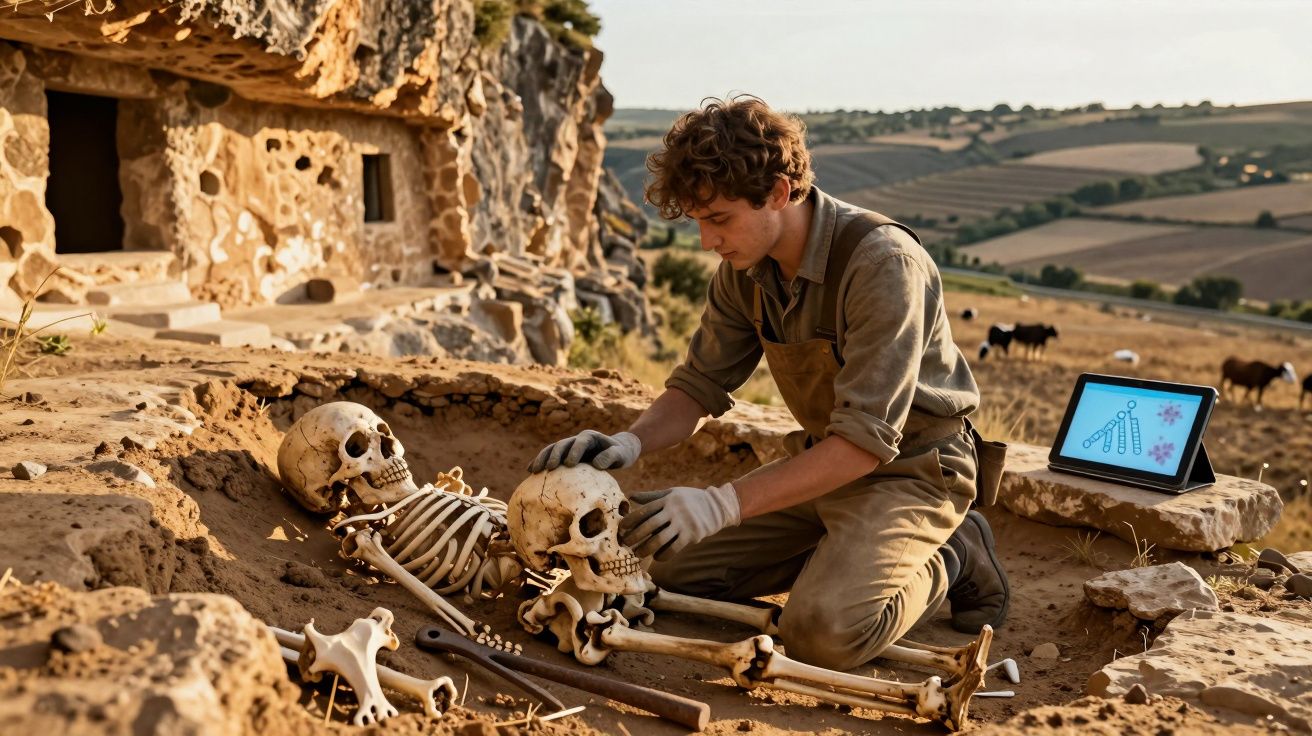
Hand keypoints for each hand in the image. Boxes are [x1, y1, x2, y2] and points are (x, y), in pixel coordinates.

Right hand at [527, 430, 641, 472]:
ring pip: (553, 449)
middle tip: (549, 468)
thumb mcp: (621, 455)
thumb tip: (596, 464)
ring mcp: (570, 447)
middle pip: (562, 444)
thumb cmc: (621, 453)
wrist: (618, 450)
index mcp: (590, 437)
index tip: (569, 464)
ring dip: (543, 458)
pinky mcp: (566, 455)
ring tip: (534, 470)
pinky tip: (530, 470)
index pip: (580, 442)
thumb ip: (611, 457)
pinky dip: (540, 461)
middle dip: (554, 455)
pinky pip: (551, 456)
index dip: (574, 451)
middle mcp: (577, 440)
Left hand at [620, 483, 740, 560]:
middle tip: (625, 543)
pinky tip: (657, 557)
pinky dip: (663, 555)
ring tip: (638, 553)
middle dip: (635, 536)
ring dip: (646, 549)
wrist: (716, 506)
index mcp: (667, 500)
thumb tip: (631, 496)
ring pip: (660, 540)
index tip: (621, 527)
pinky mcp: (692, 536)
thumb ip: (651, 497)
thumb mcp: (672, 493)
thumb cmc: (690, 499)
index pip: (645, 510)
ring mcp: (683, 524)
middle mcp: (674, 511)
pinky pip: (673, 549)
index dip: (631, 520)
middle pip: (649, 526)